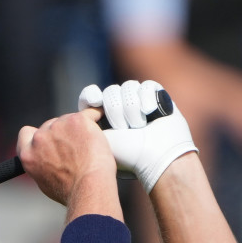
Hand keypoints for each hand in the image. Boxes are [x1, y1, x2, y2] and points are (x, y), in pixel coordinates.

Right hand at [16, 109, 119, 218]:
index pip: (26, 133)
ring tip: (89, 146)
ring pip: (68, 119)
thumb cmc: (71, 191)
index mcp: (28, 153)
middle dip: (62, 133)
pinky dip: (95, 118)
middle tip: (77, 147)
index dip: (38, 134)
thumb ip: (41, 163)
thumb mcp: (44, 181)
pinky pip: (89, 113)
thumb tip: (48, 159)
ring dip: (77, 128)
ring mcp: (58, 127)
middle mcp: (39, 138)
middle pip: (50, 125)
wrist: (88, 187)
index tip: (49, 138)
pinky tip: (100, 124)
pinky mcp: (76, 120)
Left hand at [78, 81, 197, 191]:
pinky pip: (147, 86)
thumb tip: (84, 108)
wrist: (156, 156)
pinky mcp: (157, 97)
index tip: (95, 101)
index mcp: (103, 118)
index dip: (91, 95)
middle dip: (116, 111)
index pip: (91, 97)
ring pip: (128, 87)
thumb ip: (86, 122)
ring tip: (139, 126)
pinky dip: (148, 99)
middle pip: (110, 92)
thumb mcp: (98, 139)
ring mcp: (139, 102)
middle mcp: (121, 108)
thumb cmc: (127, 153)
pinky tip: (151, 113)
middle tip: (124, 129)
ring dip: (132, 108)